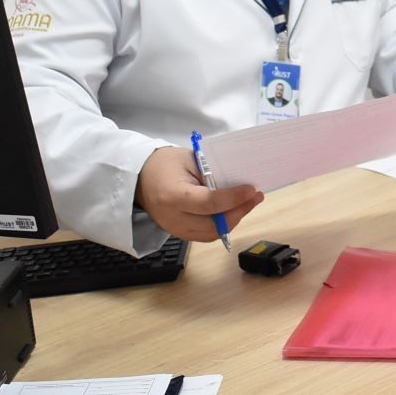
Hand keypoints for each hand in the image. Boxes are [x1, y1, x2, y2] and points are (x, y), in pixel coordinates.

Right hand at [134, 145, 262, 243]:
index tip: (251, 189)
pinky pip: (206, 235)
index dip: (234, 198)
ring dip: (234, 220)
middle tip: (255, 197)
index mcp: (172, 196)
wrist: (139, 177)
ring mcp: (174, 229)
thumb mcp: (189, 159)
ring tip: (249, 203)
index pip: (209, 203)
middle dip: (239, 211)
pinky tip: (234, 211)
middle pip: (213, 225)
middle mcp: (172, 218)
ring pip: (212, 234)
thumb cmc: (164, 163)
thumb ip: (211, 173)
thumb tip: (239, 183)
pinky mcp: (178, 234)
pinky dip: (223, 225)